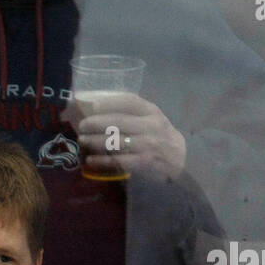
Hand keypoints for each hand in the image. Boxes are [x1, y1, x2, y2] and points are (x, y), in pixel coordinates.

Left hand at [64, 92, 186, 180]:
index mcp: (152, 112)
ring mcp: (148, 145)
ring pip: (116, 141)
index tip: (93, 105)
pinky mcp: (144, 163)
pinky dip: (102, 160)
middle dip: (96, 123)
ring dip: (95, 141)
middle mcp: (151, 126)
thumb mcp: (153, 119)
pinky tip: (90, 160)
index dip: (109, 102)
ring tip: (82, 140)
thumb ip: (134, 114)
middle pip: (118, 122)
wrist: (182, 160)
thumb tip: (100, 110)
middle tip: (82, 125)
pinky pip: (118, 161)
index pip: (129, 101)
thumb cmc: (161, 137)